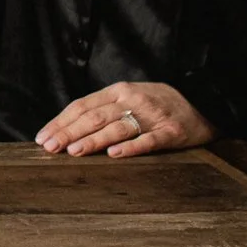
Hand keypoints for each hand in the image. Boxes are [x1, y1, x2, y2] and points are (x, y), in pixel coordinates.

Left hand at [37, 81, 214, 158]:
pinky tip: (114, 154)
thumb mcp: (129, 97)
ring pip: (117, 127)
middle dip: (69, 132)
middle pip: (94, 116)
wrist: (203, 100)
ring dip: (93, 140)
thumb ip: (103, 108)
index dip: (61, 121)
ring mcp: (152, 116)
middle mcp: (132, 100)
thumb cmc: (158, 103)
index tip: (43, 136)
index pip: (82, 106)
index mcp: (118, 91)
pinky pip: (148, 140)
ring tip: (73, 151)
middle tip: (50, 147)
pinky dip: (130, 147)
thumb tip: (69, 128)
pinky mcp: (171, 131)